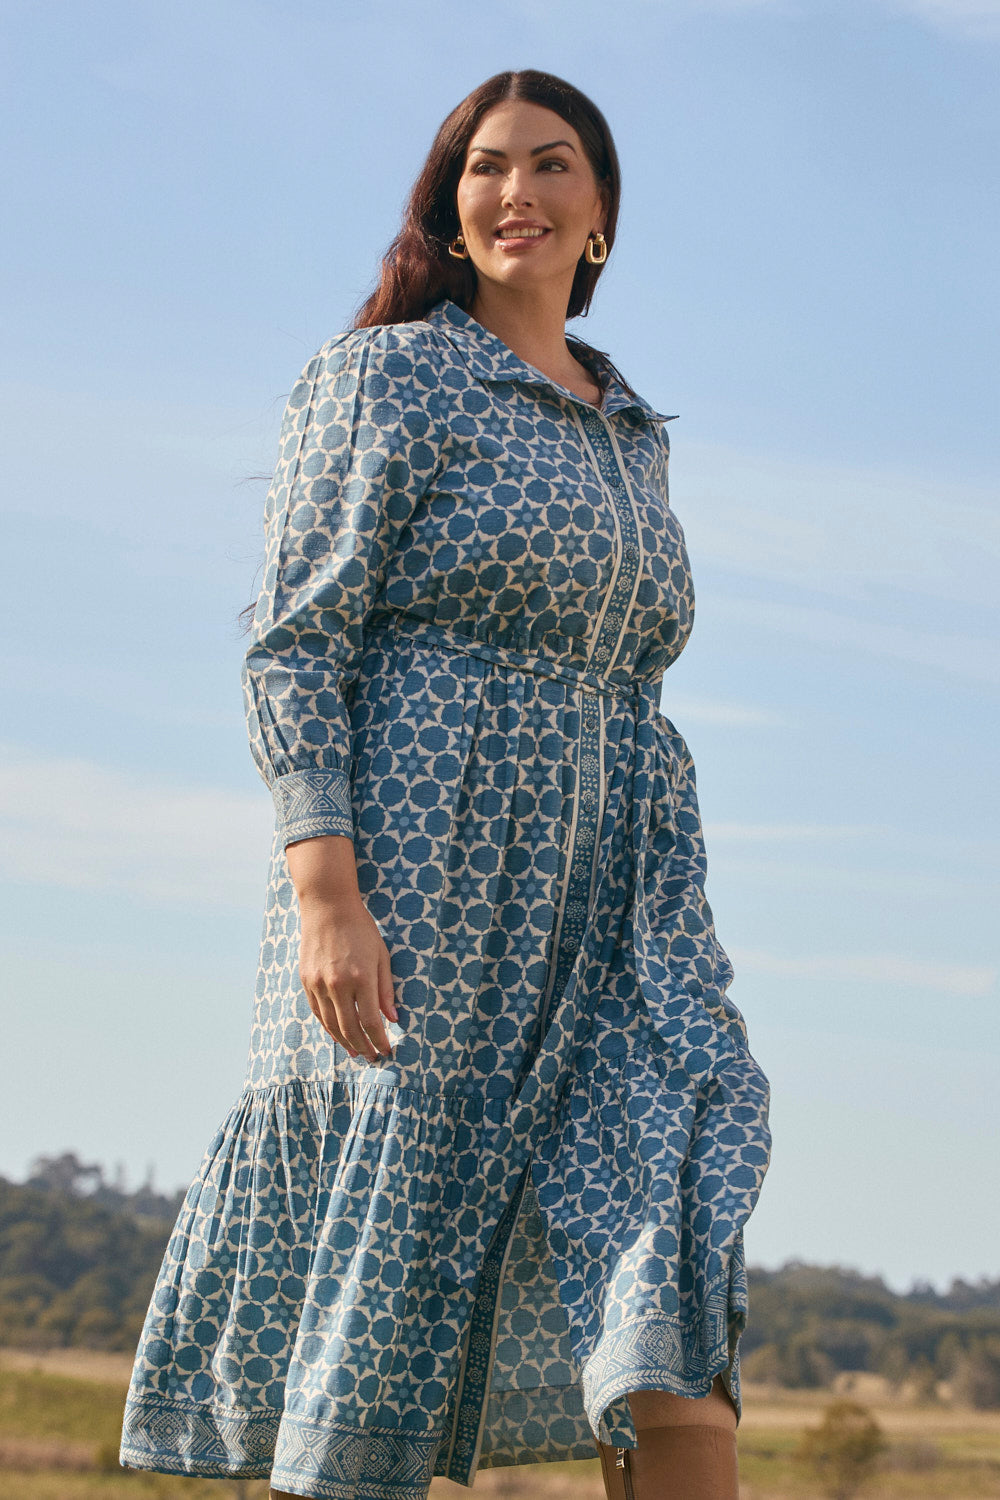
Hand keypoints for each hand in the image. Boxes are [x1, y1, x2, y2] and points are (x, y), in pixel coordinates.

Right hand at [297, 895, 397, 1062]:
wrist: (328, 907)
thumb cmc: (361, 929)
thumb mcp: (381, 956)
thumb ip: (386, 989)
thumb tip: (393, 1019)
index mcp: (361, 977)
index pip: (372, 1021)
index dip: (380, 1040)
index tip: (387, 1050)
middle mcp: (338, 984)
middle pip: (350, 1028)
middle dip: (364, 1046)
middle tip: (373, 1057)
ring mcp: (319, 984)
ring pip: (331, 1024)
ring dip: (345, 1042)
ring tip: (357, 1051)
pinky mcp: (306, 981)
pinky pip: (317, 1012)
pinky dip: (328, 1027)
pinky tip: (338, 1034)